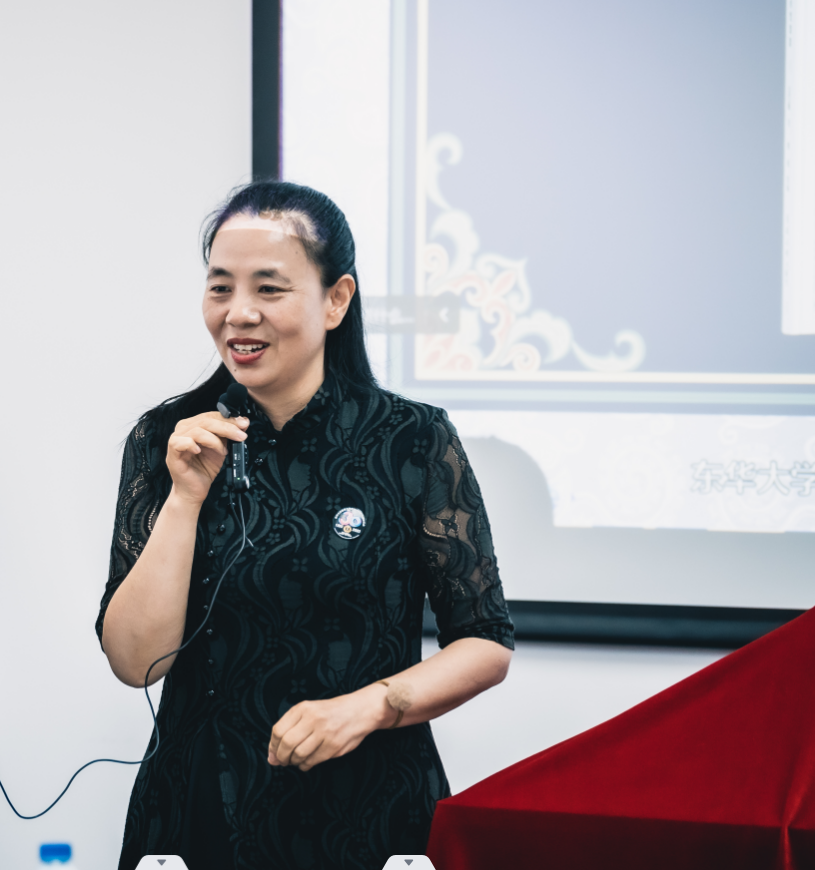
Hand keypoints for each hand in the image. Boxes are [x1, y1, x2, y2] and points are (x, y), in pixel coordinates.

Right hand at [166, 411, 247, 504]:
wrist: (194, 490)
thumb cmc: (204, 468)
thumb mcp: (222, 448)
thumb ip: (229, 435)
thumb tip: (243, 422)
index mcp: (194, 425)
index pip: (211, 415)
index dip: (228, 418)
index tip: (243, 424)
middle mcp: (183, 430)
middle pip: (206, 421)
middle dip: (226, 427)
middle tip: (240, 435)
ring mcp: (176, 440)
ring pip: (197, 431)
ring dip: (214, 440)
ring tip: (223, 451)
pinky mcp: (172, 453)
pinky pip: (180, 443)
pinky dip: (192, 444)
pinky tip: (199, 450)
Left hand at [268, 685, 391, 771]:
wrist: (359, 711)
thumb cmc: (330, 713)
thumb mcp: (309, 711)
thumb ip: (289, 729)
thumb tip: (271, 757)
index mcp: (304, 708)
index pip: (278, 730)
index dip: (272, 746)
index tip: (273, 753)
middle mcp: (313, 718)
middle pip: (287, 744)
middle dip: (282, 757)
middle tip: (283, 761)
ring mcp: (324, 732)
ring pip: (299, 755)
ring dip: (294, 761)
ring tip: (297, 759)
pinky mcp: (333, 746)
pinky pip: (312, 761)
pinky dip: (305, 765)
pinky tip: (308, 760)